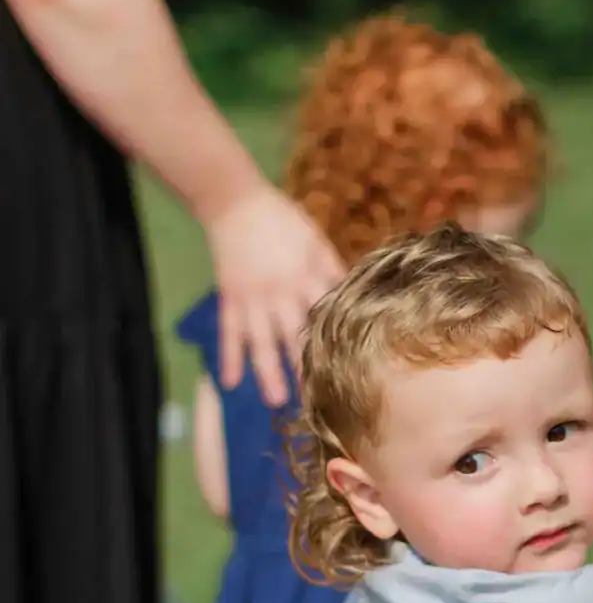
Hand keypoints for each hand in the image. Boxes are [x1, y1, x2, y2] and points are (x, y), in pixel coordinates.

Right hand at [205, 185, 344, 405]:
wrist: (234, 201)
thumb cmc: (282, 219)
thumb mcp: (315, 239)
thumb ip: (332, 270)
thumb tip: (355, 296)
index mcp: (306, 277)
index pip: (325, 316)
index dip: (336, 343)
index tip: (350, 371)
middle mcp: (280, 293)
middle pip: (294, 336)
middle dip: (305, 368)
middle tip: (317, 401)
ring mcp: (252, 298)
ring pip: (260, 341)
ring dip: (267, 372)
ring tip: (275, 401)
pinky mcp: (230, 298)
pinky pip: (228, 332)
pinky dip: (228, 357)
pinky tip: (229, 383)